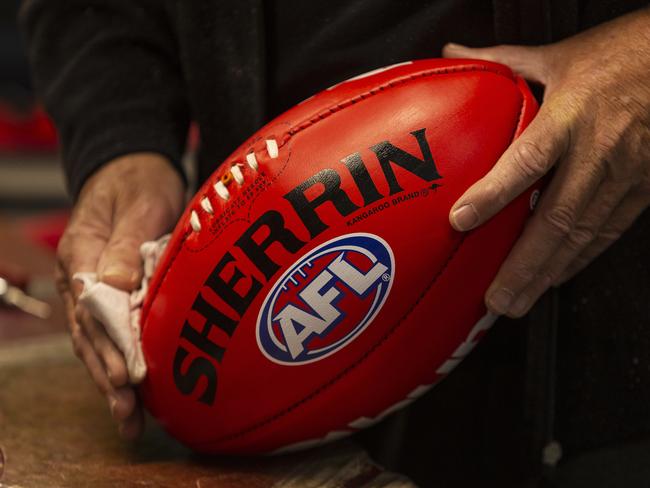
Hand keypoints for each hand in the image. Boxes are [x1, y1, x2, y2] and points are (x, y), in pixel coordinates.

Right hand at [56, 153, 183, 438]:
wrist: (134, 169)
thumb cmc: (138, 182)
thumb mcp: (137, 204)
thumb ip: (124, 242)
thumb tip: (114, 285)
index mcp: (81, 253)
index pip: (91, 309)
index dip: (109, 345)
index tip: (128, 376)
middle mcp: (81, 277)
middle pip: (89, 333)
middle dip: (108, 375)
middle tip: (128, 411)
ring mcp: (94, 288)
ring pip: (98, 340)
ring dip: (112, 379)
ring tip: (129, 418)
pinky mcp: (113, 293)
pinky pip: (113, 331)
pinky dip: (121, 360)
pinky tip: (133, 390)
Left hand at [443, 8, 649, 317]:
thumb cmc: (624, 54)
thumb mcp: (559, 54)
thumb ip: (502, 60)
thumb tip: (453, 54)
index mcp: (572, 115)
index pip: (527, 160)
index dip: (494, 192)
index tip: (461, 219)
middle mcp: (598, 152)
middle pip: (557, 219)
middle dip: (523, 265)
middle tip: (494, 299)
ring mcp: (625, 176)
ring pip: (582, 236)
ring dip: (547, 274)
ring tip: (517, 302)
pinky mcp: (642, 190)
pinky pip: (607, 233)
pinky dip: (578, 261)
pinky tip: (555, 278)